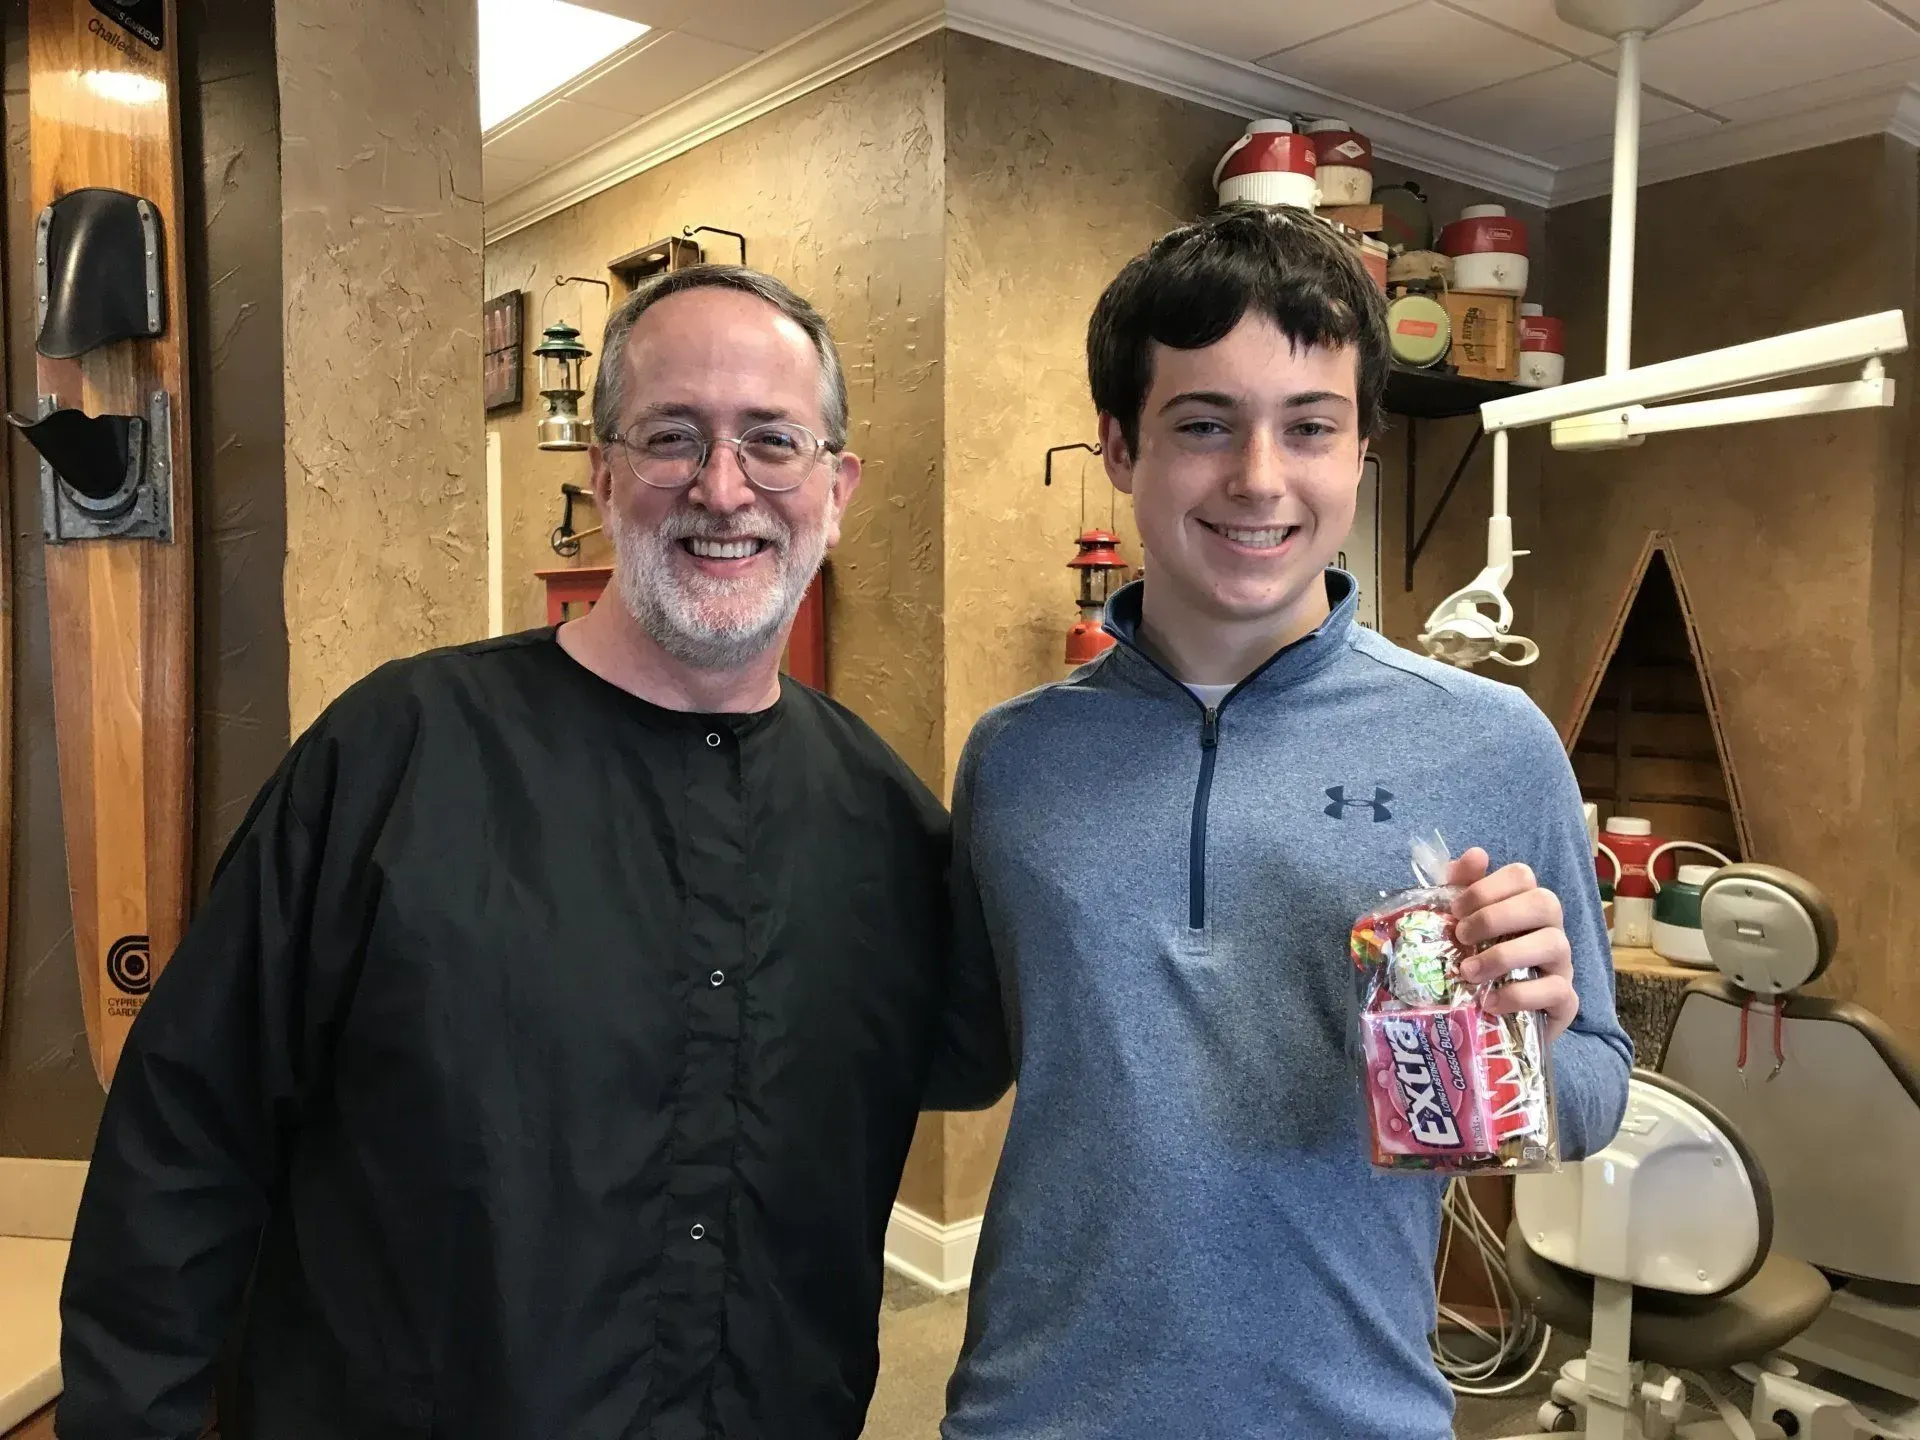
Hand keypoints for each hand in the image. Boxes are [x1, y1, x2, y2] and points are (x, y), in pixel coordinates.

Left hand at [1445, 848, 1579, 1040]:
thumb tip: (1474, 855)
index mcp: (1525, 906)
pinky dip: (1520, 995)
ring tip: (1468, 972)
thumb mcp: (1463, 928)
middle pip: (1545, 902)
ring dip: (1505, 955)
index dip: (1486, 887)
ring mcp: (1562, 965)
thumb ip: (1462, 890)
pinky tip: (1490, 1002)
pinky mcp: (1566, 1001)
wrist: (1493, 1022)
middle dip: (1496, 916)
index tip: (1455, 909)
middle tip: (1461, 936)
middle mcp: (1550, 929)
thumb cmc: (1479, 966)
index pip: (1522, 875)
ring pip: (1554, 943)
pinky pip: (1557, 990)